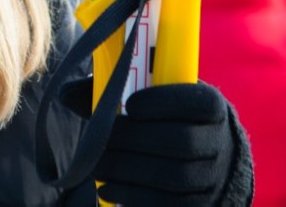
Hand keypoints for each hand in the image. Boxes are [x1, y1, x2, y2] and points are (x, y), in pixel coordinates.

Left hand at [94, 82, 235, 205]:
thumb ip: (111, 90)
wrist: (203, 162)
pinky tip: (107, 189)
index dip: (162, 103)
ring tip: (97, 165)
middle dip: (134, 140)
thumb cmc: (165, 120)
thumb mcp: (151, 98)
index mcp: (211, 106)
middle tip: (100, 139)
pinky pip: (169, 205)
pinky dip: (133, 198)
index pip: (196, 101)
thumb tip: (65, 94)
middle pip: (181, 142)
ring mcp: (214, 179)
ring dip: (128, 170)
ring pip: (174, 176)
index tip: (129, 105)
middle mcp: (220, 143)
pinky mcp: (200, 206)